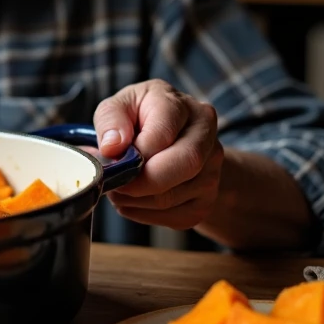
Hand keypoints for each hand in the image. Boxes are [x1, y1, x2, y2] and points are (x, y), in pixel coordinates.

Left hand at [90, 79, 222, 229]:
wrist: (171, 141)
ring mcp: (212, 171)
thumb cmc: (140, 120)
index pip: (163, 134)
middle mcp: (207, 137)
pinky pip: (173, 217)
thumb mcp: (119, 107)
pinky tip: (134, 198)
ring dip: (135, 199)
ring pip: (172, 197)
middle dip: (140, 182)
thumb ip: (110, 120)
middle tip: (115, 183)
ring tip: (120, 186)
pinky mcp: (205, 202)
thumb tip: (112, 146)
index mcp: (184, 107)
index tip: (111, 159)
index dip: (134, 154)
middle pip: (184, 165)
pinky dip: (144, 213)